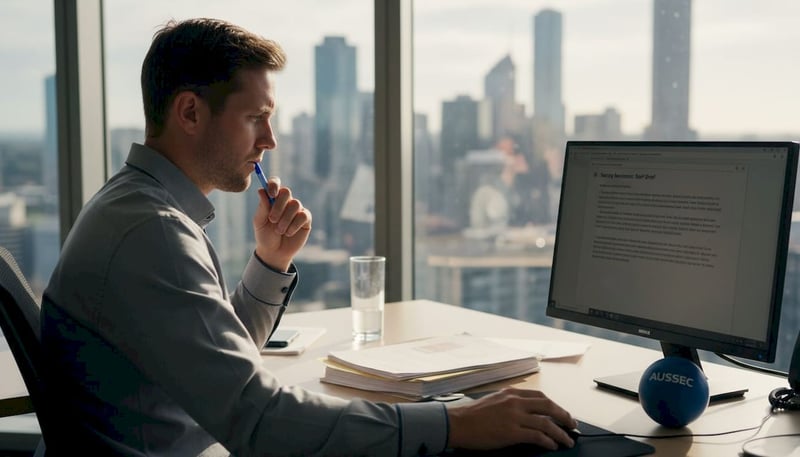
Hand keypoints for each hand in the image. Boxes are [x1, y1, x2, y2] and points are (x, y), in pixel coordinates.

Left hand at [252, 177, 311, 271]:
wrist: (274, 252)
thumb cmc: (265, 235)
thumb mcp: (259, 222)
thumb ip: (262, 207)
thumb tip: (261, 190)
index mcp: (272, 199)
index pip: (275, 183)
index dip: (274, 184)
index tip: (271, 194)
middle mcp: (285, 202)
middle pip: (286, 192)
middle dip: (279, 206)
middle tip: (272, 219)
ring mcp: (297, 210)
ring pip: (295, 204)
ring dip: (285, 219)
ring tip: (279, 230)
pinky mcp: (306, 219)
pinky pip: (303, 215)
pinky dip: (294, 225)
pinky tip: (288, 233)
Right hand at [446, 388, 576, 450]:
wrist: (458, 423)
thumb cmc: (472, 415)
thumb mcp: (494, 401)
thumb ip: (510, 404)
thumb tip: (527, 414)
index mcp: (511, 393)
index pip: (540, 397)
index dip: (554, 406)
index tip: (561, 413)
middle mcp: (515, 402)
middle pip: (548, 406)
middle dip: (564, 416)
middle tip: (572, 424)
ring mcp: (514, 417)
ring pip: (546, 423)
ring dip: (560, 432)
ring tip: (567, 440)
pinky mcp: (512, 432)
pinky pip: (537, 436)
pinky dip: (548, 441)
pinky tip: (552, 445)